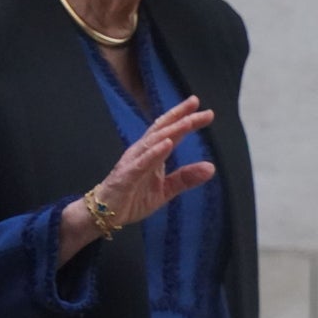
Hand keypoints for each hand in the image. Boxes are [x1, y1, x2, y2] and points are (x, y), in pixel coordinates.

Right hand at [94, 94, 214, 226]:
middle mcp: (141, 152)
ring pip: (153, 142)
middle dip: (180, 117)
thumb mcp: (166, 190)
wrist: (106, 213)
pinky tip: (167, 144)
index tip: (205, 110)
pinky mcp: (127, 175)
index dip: (184, 118)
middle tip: (197, 104)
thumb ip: (186, 178)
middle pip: (162, 129)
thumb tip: (211, 167)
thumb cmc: (133, 197)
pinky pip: (142, 162)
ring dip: (171, 130)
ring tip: (188, 121)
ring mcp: (133, 162)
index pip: (169, 132)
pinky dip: (155, 152)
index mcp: (152, 154)